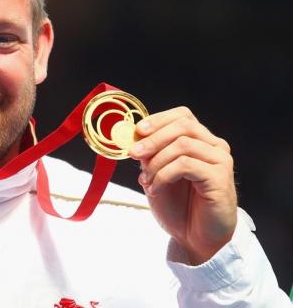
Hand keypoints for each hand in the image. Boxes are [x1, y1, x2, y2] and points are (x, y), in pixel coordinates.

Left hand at [128, 107, 237, 264]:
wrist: (196, 238)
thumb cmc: (179, 206)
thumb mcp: (156, 174)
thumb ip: (149, 155)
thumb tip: (133, 138)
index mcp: (201, 141)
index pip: (183, 116)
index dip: (158, 119)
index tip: (137, 131)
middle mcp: (214, 147)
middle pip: (183, 126)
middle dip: (153, 138)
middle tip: (134, 153)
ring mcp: (220, 161)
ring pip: (182, 145)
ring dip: (156, 161)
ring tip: (146, 180)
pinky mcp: (219, 178)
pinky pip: (186, 165)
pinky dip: (164, 175)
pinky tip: (156, 188)